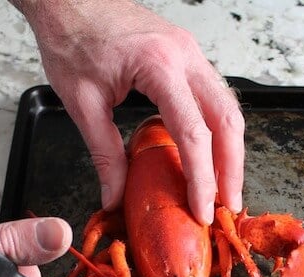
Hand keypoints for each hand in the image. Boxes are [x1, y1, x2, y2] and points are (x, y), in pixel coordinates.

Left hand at [15, 0, 243, 224]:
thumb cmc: (72, 38)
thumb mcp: (83, 103)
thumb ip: (105, 155)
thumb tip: (115, 197)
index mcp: (159, 66)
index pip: (194, 134)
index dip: (201, 179)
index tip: (202, 210)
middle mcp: (186, 56)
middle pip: (227, 120)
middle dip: (232, 169)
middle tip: (228, 206)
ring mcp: (191, 54)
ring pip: (228, 109)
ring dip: (230, 152)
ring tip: (224, 188)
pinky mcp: (187, 58)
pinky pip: (215, 98)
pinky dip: (218, 133)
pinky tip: (211, 157)